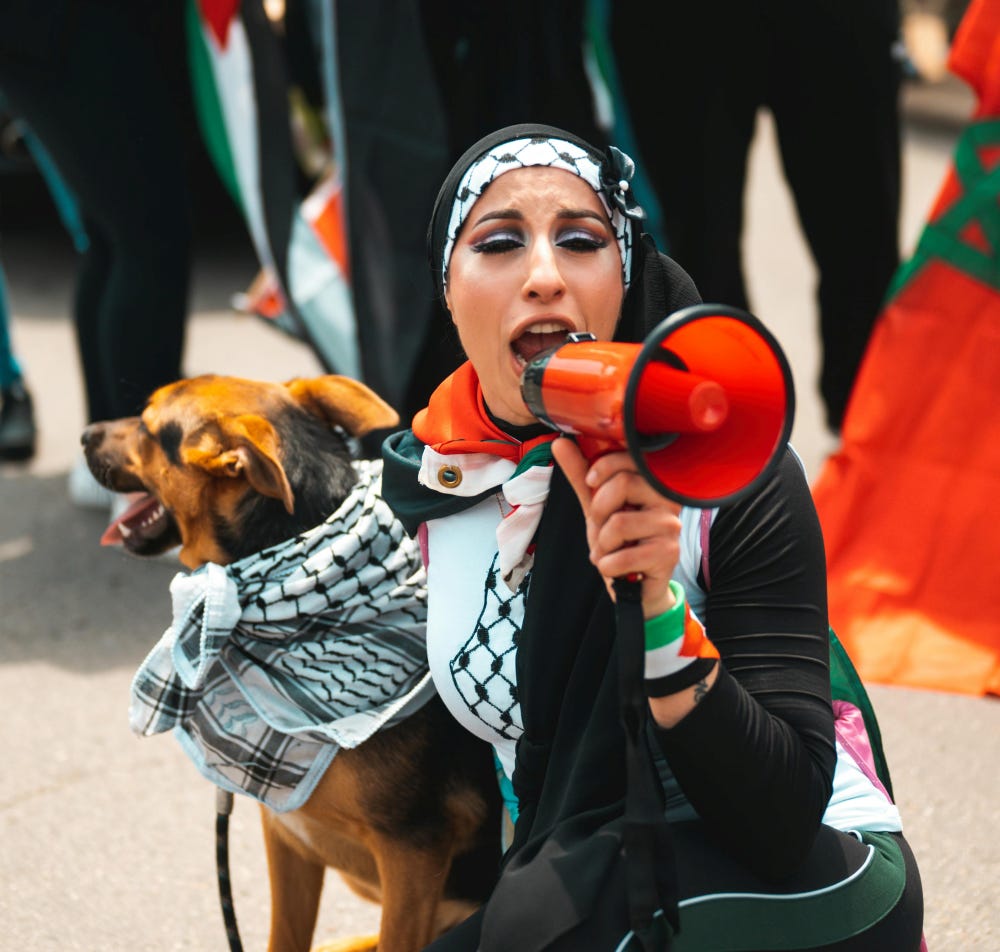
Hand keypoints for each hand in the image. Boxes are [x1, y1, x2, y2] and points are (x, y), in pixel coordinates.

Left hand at [551, 437, 681, 618]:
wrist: (634, 586)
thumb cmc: (620, 542)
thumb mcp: (596, 505)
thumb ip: (581, 475)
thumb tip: (560, 442)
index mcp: (654, 483)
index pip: (630, 457)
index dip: (603, 467)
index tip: (592, 482)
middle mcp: (668, 500)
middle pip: (623, 484)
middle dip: (599, 511)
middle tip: (603, 527)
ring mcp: (671, 527)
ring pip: (619, 523)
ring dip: (602, 544)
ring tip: (611, 550)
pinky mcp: (668, 554)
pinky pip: (622, 557)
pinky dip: (608, 566)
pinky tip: (617, 569)